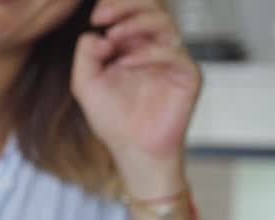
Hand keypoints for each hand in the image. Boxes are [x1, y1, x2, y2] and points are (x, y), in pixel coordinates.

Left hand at [70, 0, 200, 196]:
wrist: (133, 150)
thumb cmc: (113, 120)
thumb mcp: (86, 84)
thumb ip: (85, 56)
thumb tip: (98, 34)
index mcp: (135, 45)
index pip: (132, 11)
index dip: (116, 5)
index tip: (95, 15)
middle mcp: (157, 47)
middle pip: (152, 7)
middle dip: (126, 6)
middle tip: (102, 15)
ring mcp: (174, 60)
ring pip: (165, 23)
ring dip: (136, 24)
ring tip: (113, 36)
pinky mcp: (188, 75)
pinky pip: (174, 53)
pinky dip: (148, 53)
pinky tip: (125, 62)